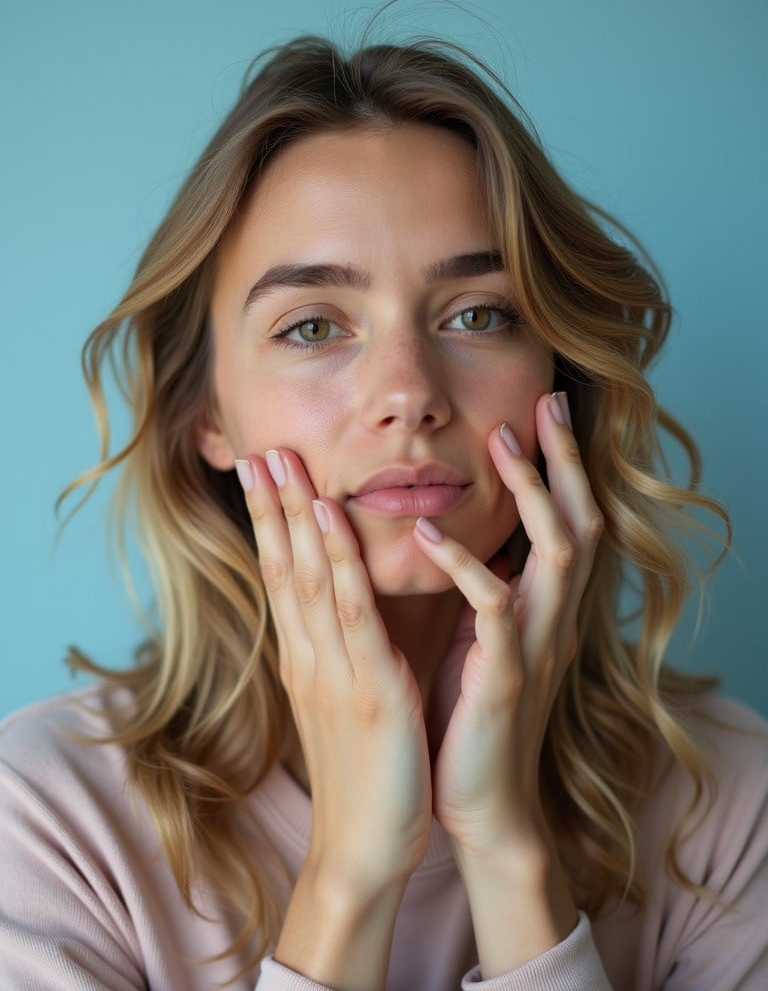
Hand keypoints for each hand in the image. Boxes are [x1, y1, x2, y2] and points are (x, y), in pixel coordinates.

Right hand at [237, 449, 432, 891]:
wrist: (364, 849)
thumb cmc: (365, 775)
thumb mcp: (345, 704)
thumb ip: (343, 655)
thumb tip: (346, 613)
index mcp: (307, 660)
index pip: (283, 577)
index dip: (272, 524)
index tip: (267, 473)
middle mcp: (310, 656)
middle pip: (283, 566)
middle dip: (272, 505)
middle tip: (261, 447)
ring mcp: (332, 668)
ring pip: (307, 576)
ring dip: (294, 514)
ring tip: (282, 461)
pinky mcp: (366, 687)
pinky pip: (351, 612)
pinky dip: (337, 560)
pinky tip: (330, 518)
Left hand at [413, 391, 601, 971]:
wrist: (478, 800)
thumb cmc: (467, 711)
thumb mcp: (481, 639)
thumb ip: (485, 589)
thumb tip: (469, 538)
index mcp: (542, 607)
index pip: (568, 520)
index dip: (560, 466)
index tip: (539, 410)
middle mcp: (551, 618)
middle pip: (580, 520)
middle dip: (564, 460)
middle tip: (544, 403)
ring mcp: (535, 645)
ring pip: (555, 552)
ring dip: (530, 493)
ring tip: (497, 443)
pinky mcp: (507, 676)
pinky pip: (497, 609)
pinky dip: (466, 566)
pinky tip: (428, 534)